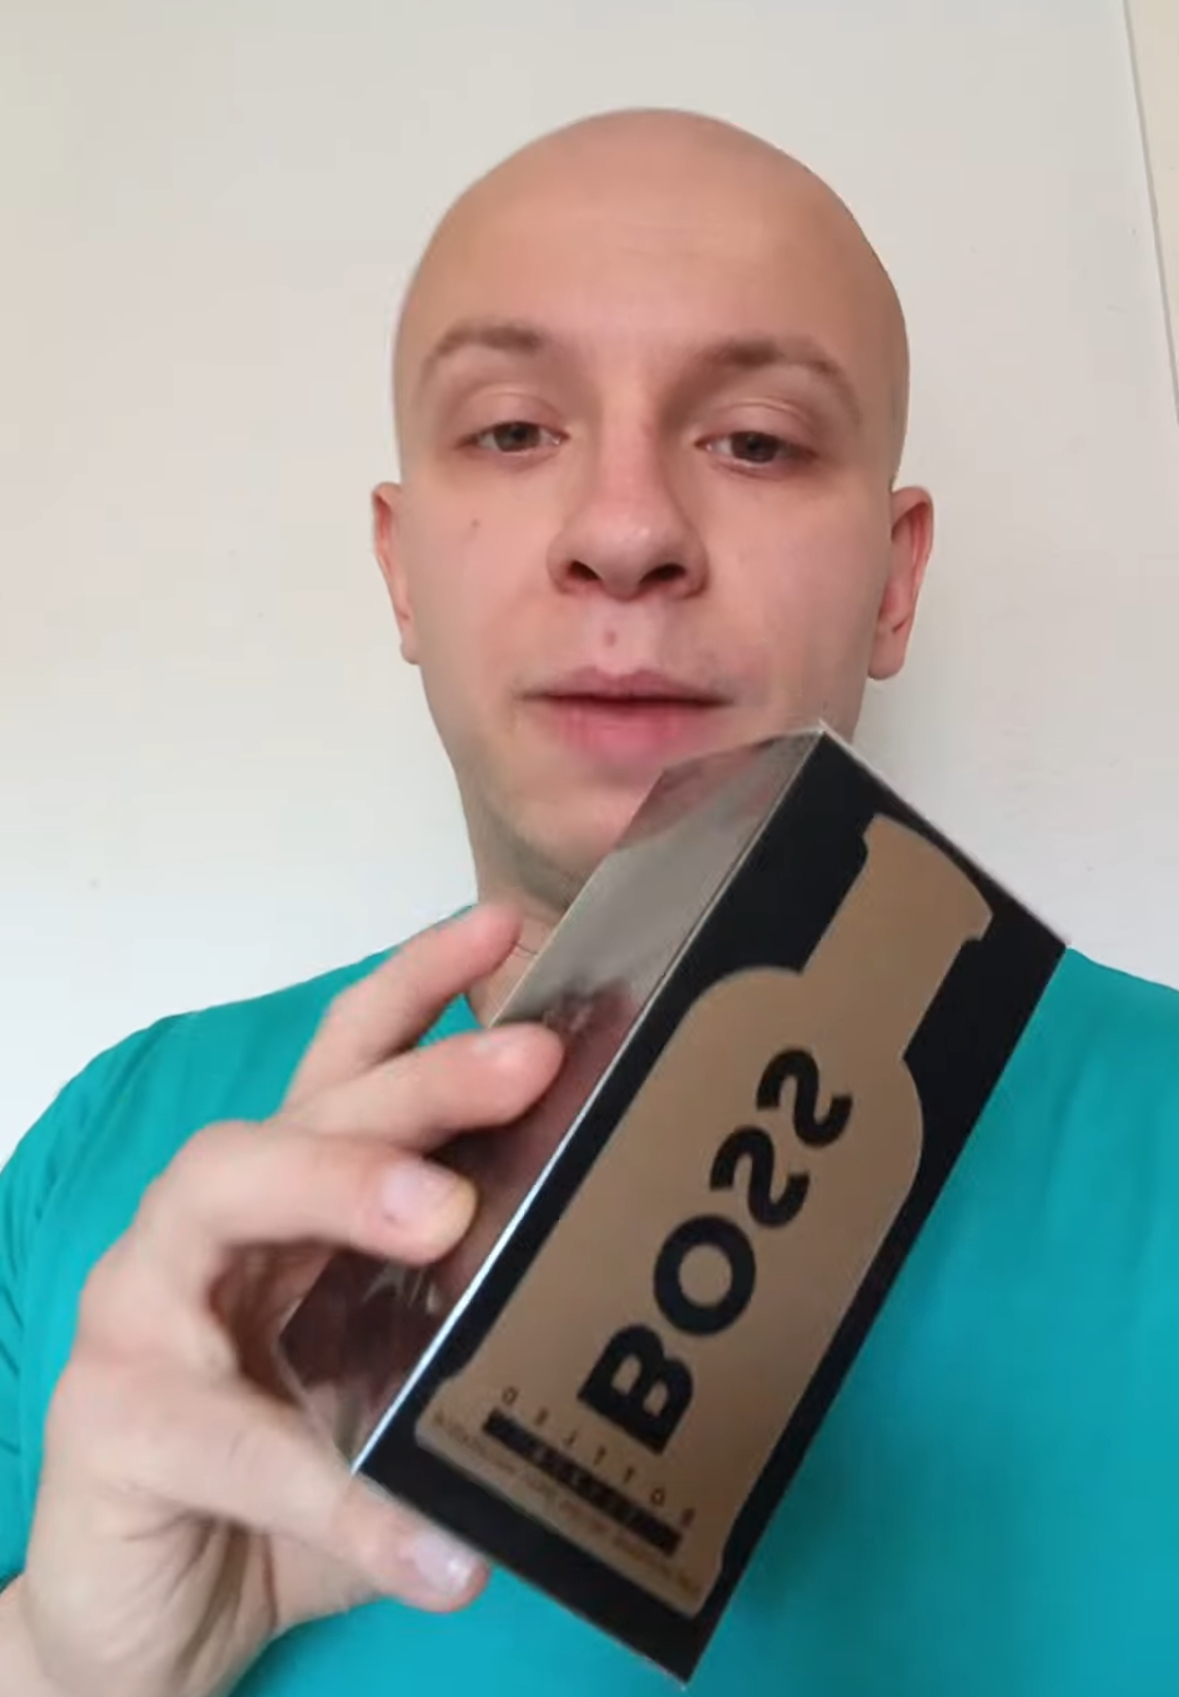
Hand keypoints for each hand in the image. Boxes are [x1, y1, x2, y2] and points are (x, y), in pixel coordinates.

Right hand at [16, 906, 562, 1696]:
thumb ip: (464, 1336)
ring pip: (219, 1200)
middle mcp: (205, 1231)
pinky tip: (433, 1548)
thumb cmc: (281, 1481)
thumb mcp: (388, 1389)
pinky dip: (334, 1488)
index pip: (345, 1065)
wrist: (155, 1620)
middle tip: (525, 1060)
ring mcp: (140, 1314)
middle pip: (302, 1110)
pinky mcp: (110, 1424)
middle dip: (415, 1076)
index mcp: (286, 1207)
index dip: (417, 989)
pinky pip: (233, 1446)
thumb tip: (618, 1304)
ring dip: (335, 1186)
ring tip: (445, 1216)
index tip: (506, 929)